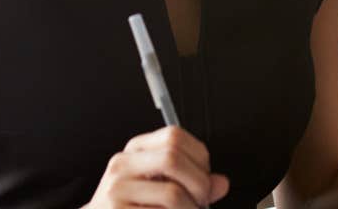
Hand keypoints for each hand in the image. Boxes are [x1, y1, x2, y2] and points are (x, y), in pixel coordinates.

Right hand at [85, 126, 229, 207]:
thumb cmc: (130, 207)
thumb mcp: (157, 187)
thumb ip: (190, 182)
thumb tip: (222, 184)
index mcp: (135, 150)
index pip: (174, 135)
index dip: (199, 156)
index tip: (206, 177)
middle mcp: (122, 165)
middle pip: (173, 157)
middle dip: (198, 183)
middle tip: (203, 201)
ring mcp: (116, 191)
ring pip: (171, 193)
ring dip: (191, 208)